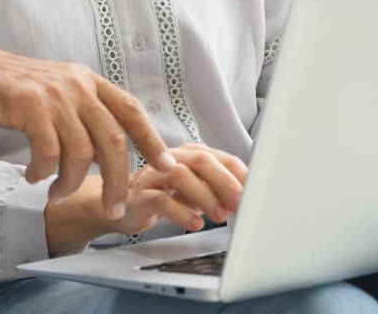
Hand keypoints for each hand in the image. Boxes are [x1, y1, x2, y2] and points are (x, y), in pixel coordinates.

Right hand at [0, 48, 176, 216]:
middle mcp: (76, 85)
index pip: (130, 111)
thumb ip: (83, 112)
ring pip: (81, 151)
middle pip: (112, 140)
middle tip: (114, 208)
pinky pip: (49, 152)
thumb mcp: (57, 92)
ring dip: (71, 182)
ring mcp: (54, 94)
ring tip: (57, 194)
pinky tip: (34, 179)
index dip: (151, 140)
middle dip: (116, 180)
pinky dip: (45, 173)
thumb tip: (107, 146)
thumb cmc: (12, 93)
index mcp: (87, 81)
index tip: (166, 166)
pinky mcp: (30, 106)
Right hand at [110, 143, 247, 234]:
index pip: (220, 157)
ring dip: (205, 196)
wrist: (123, 205)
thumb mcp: (195, 190)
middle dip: (223, 181)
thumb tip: (246, 199)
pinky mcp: (139, 195)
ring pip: (181, 176)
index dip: (239, 173)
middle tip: (239, 201)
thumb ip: (218, 189)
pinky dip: (181, 213)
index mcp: (189, 154)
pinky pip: (161, 200)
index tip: (255, 191)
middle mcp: (171, 159)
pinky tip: (195, 224)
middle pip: (200, 160)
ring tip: (219, 216)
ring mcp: (153, 175)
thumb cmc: (164, 195)